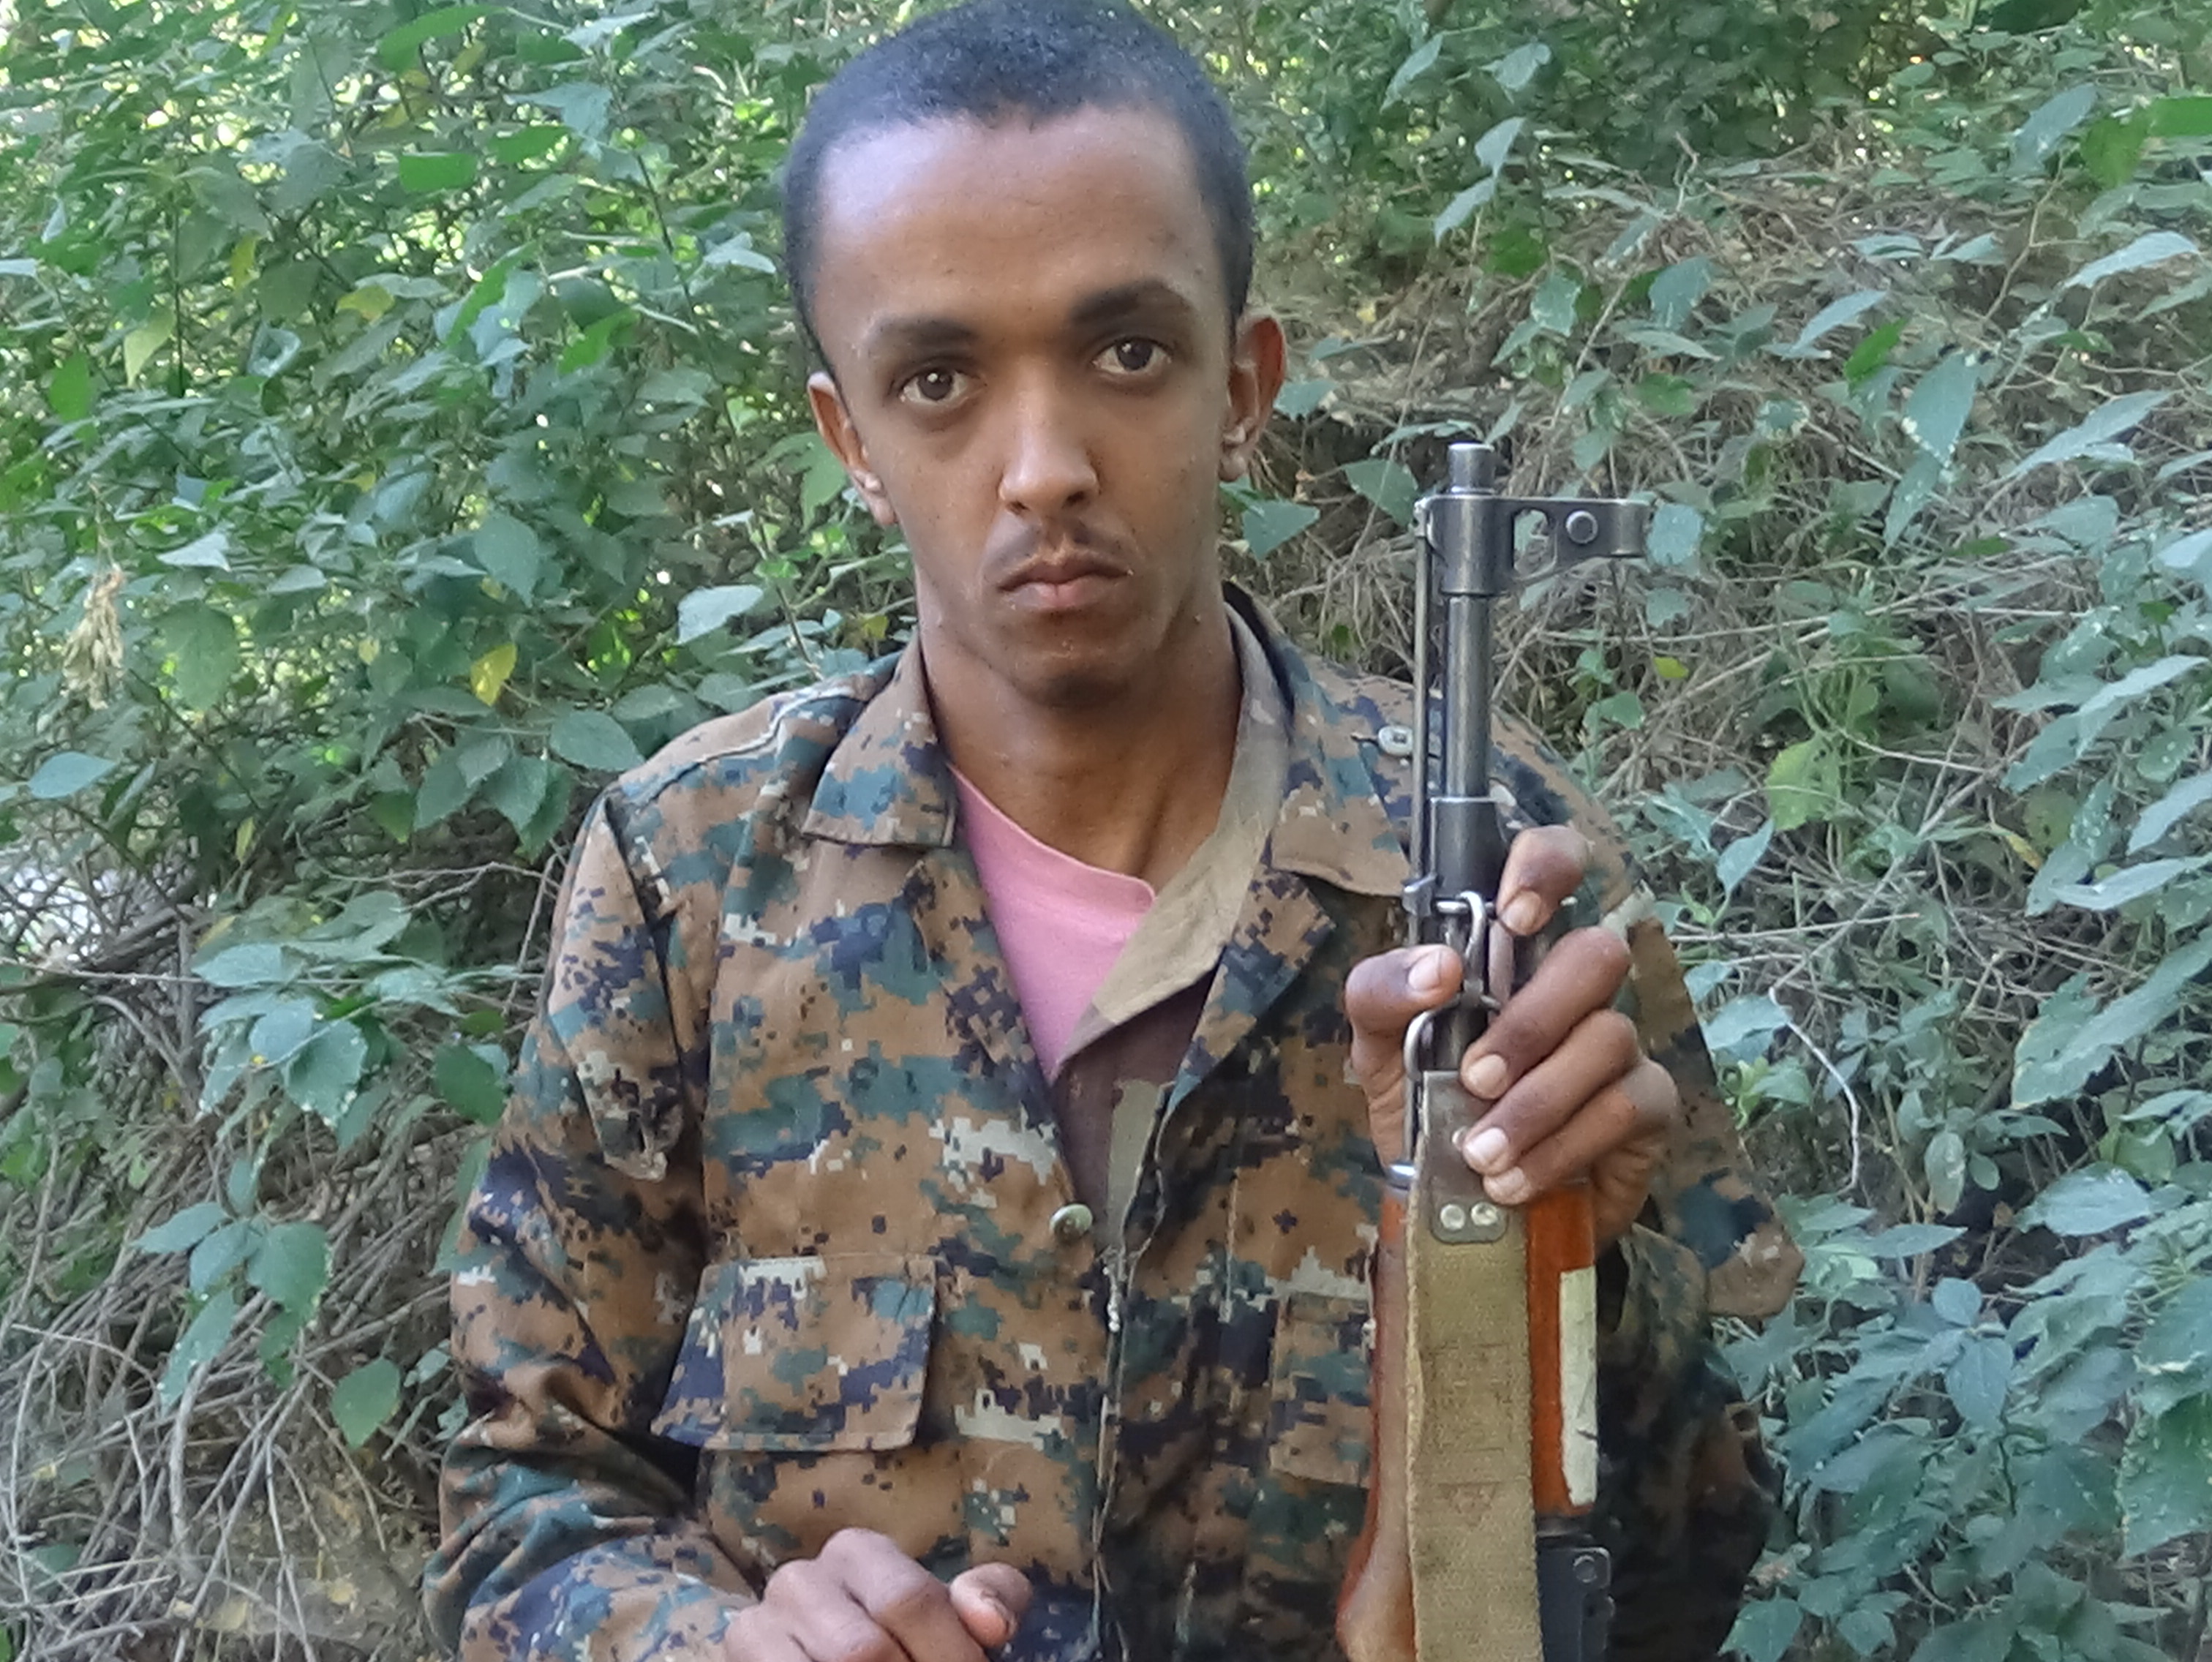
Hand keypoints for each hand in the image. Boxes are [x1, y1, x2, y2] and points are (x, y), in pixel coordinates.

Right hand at [722, 1529, 1030, 1660]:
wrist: (829, 1652)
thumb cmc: (908, 1638)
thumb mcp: (954, 1615)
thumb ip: (991, 1600)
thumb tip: (991, 1625)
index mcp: (856, 1551)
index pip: (911, 1601)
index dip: (952, 1654)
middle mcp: (798, 1580)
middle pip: (865, 1649)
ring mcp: (755, 1628)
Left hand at [1346, 825, 1677, 1245]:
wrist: (1456, 1209)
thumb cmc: (1424, 1104)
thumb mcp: (1377, 1048)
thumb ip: (1380, 994)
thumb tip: (1437, 969)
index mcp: (1508, 950)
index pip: (1555, 863)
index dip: (1548, 867)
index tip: (1515, 916)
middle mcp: (1572, 985)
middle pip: (1597, 954)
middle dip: (1535, 1018)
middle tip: (1476, 1077)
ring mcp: (1617, 1042)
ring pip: (1609, 1036)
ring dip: (1537, 1101)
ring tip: (1480, 1153)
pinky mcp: (1646, 1108)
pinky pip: (1624, 1107)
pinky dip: (1561, 1146)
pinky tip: (1513, 1180)